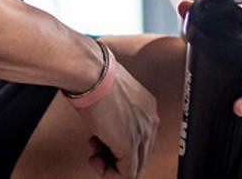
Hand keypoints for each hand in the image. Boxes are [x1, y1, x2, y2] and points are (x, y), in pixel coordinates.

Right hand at [71, 57, 158, 177]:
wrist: (91, 72)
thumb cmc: (95, 77)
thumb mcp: (111, 96)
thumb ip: (116, 115)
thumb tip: (106, 130)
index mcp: (147, 106)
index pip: (142, 138)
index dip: (119, 145)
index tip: (101, 141)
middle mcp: (150, 119)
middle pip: (140, 154)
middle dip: (116, 157)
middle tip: (96, 150)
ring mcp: (142, 132)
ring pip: (135, 167)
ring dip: (111, 166)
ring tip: (95, 155)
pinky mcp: (130, 143)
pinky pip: (126, 174)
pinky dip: (109, 174)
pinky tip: (95, 161)